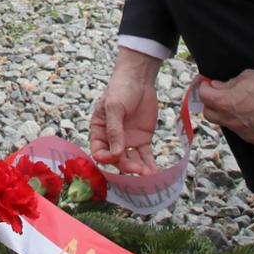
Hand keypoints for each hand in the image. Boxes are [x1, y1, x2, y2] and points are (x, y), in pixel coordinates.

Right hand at [89, 48, 163, 173]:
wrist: (139, 80)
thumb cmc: (120, 90)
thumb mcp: (114, 107)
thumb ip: (114, 130)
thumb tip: (116, 153)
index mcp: (99, 131)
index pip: (99, 151)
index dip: (106, 157)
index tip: (116, 157)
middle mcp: (112, 140)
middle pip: (117, 158)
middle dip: (126, 166)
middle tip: (137, 169)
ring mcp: (128, 141)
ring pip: (132, 160)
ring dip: (139, 168)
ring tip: (148, 174)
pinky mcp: (142, 140)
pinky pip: (145, 155)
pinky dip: (149, 163)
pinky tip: (154, 171)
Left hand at [199, 70, 253, 147]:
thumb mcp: (249, 76)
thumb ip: (229, 83)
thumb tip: (218, 86)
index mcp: (226, 103)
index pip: (203, 96)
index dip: (204, 88)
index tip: (208, 84)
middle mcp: (232, 121)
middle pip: (209, 115)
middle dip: (211, 104)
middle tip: (220, 95)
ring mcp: (244, 133)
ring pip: (227, 124)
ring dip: (229, 115)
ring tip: (244, 105)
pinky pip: (244, 132)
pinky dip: (245, 124)